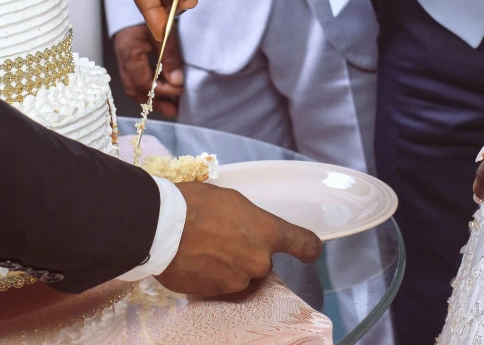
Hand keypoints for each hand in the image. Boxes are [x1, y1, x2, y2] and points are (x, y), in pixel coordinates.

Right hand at [113, 23, 183, 117]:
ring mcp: (122, 61)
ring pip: (133, 88)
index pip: (144, 82)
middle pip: (135, 90)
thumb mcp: (164, 34)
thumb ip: (171, 58)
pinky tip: (159, 94)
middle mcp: (123, 60)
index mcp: (130, 53)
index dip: (162, 90)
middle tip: (174, 110)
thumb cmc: (151, 14)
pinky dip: (147, 91)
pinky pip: (134, 82)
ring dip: (151, 99)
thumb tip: (178, 82)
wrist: (139, 1)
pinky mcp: (127, 61)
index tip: (180, 90)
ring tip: (169, 107)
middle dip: (155, 102)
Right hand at [155, 182, 321, 296]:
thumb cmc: (196, 204)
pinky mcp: (215, 296)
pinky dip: (212, 276)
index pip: (303, 243)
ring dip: (228, 265)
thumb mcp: (231, 201)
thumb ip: (248, 221)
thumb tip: (246, 230)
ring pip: (240, 276)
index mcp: (267, 232)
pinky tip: (196, 259)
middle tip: (222, 237)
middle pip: (262, 262)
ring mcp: (237, 282)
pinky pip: (220, 285)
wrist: (162, 227)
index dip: (308, 247)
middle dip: (247, 253)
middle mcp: (258, 262)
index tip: (310, 251)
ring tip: (204, 247)